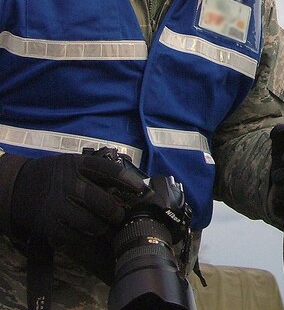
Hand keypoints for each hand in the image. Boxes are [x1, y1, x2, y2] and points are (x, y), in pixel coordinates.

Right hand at [8, 152, 145, 247]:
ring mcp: (57, 206)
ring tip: (110, 228)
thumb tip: (132, 185)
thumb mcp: (75, 165)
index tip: (141, 189)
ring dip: (104, 227)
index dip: (127, 180)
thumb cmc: (59, 176)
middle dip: (116, 211)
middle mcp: (67, 184)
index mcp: (77, 165)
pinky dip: (88, 239)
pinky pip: (75, 237)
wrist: (21, 187)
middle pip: (100, 200)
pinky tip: (94, 237)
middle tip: (122, 215)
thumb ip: (98, 173)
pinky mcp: (50, 226)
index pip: (108, 170)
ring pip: (90, 222)